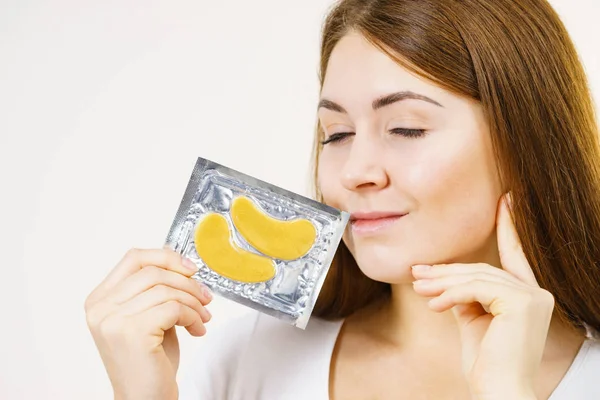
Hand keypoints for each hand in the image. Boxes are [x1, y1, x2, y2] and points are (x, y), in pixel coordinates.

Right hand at [85, 248, 212, 399]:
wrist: (145, 398)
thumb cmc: (149, 360)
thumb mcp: (149, 315)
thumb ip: (155, 288)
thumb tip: (176, 259)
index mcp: (100, 299)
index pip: (133, 258)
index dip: (166, 257)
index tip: (190, 268)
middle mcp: (100, 308)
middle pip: (153, 271)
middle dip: (187, 282)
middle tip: (205, 297)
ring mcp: (113, 320)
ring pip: (166, 290)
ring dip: (193, 302)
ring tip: (203, 317)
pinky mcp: (132, 332)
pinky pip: (174, 308)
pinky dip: (192, 316)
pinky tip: (196, 330)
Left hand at [411, 194, 552, 399]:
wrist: (498, 390)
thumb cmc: (486, 363)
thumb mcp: (473, 321)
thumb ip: (466, 296)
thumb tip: (447, 280)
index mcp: (528, 296)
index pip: (515, 255)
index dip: (510, 227)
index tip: (506, 201)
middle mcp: (536, 293)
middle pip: (482, 269)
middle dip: (447, 270)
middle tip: (417, 272)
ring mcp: (532, 296)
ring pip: (476, 277)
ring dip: (442, 282)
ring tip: (418, 287)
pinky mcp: (521, 302)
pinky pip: (476, 288)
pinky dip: (451, 293)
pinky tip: (432, 303)